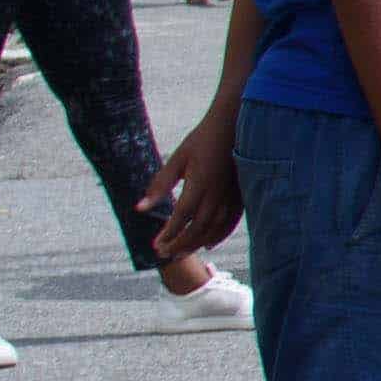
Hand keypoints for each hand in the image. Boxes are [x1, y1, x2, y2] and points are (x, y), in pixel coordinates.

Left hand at [150, 118, 239, 262]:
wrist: (232, 126)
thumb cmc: (201, 140)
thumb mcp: (177, 159)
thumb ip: (160, 185)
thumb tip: (140, 208)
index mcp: (199, 183)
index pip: (182, 215)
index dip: (169, 233)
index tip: (155, 245)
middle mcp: (217, 193)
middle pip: (198, 227)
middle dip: (180, 243)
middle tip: (164, 254)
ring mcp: (231, 195)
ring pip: (215, 228)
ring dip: (196, 243)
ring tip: (181, 253)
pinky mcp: (240, 195)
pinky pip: (230, 222)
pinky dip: (219, 236)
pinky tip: (208, 244)